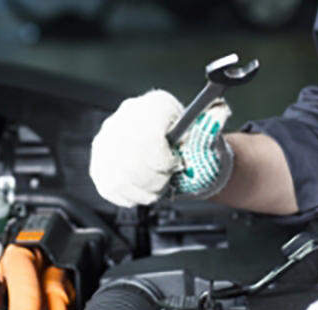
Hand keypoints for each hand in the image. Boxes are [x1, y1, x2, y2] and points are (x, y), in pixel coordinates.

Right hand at [90, 90, 233, 206]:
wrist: (175, 156)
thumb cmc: (190, 144)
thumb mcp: (206, 133)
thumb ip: (212, 123)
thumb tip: (219, 110)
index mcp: (153, 105)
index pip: (148, 136)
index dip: (164, 160)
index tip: (174, 164)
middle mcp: (124, 118)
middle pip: (131, 159)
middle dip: (155, 178)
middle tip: (166, 178)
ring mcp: (106, 141)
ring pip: (120, 177)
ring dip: (145, 190)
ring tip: (157, 183)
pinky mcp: (98, 164)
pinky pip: (110, 188)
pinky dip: (131, 196)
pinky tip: (143, 188)